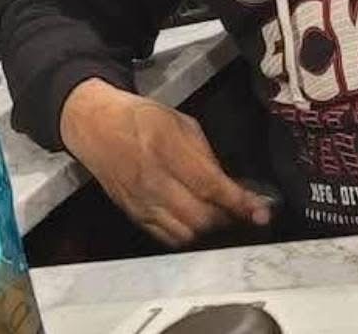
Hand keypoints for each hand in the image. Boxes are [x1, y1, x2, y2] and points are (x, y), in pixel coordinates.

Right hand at [59, 78, 271, 247]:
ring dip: (209, 230)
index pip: (208, 185)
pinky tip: (196, 222)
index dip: (238, 202)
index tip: (260, 212)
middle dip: (227, 218)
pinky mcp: (133, 215)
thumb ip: (205, 154)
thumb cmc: (143, 117)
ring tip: (220, 216)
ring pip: (185, 234)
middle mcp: (152, 180)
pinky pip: (166, 238)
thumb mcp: (180, 122)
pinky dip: (186, 235)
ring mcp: (141, 202)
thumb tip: (229, 184)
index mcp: (166, 147)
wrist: (97, 127)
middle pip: (199, 217)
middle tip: (242, 211)